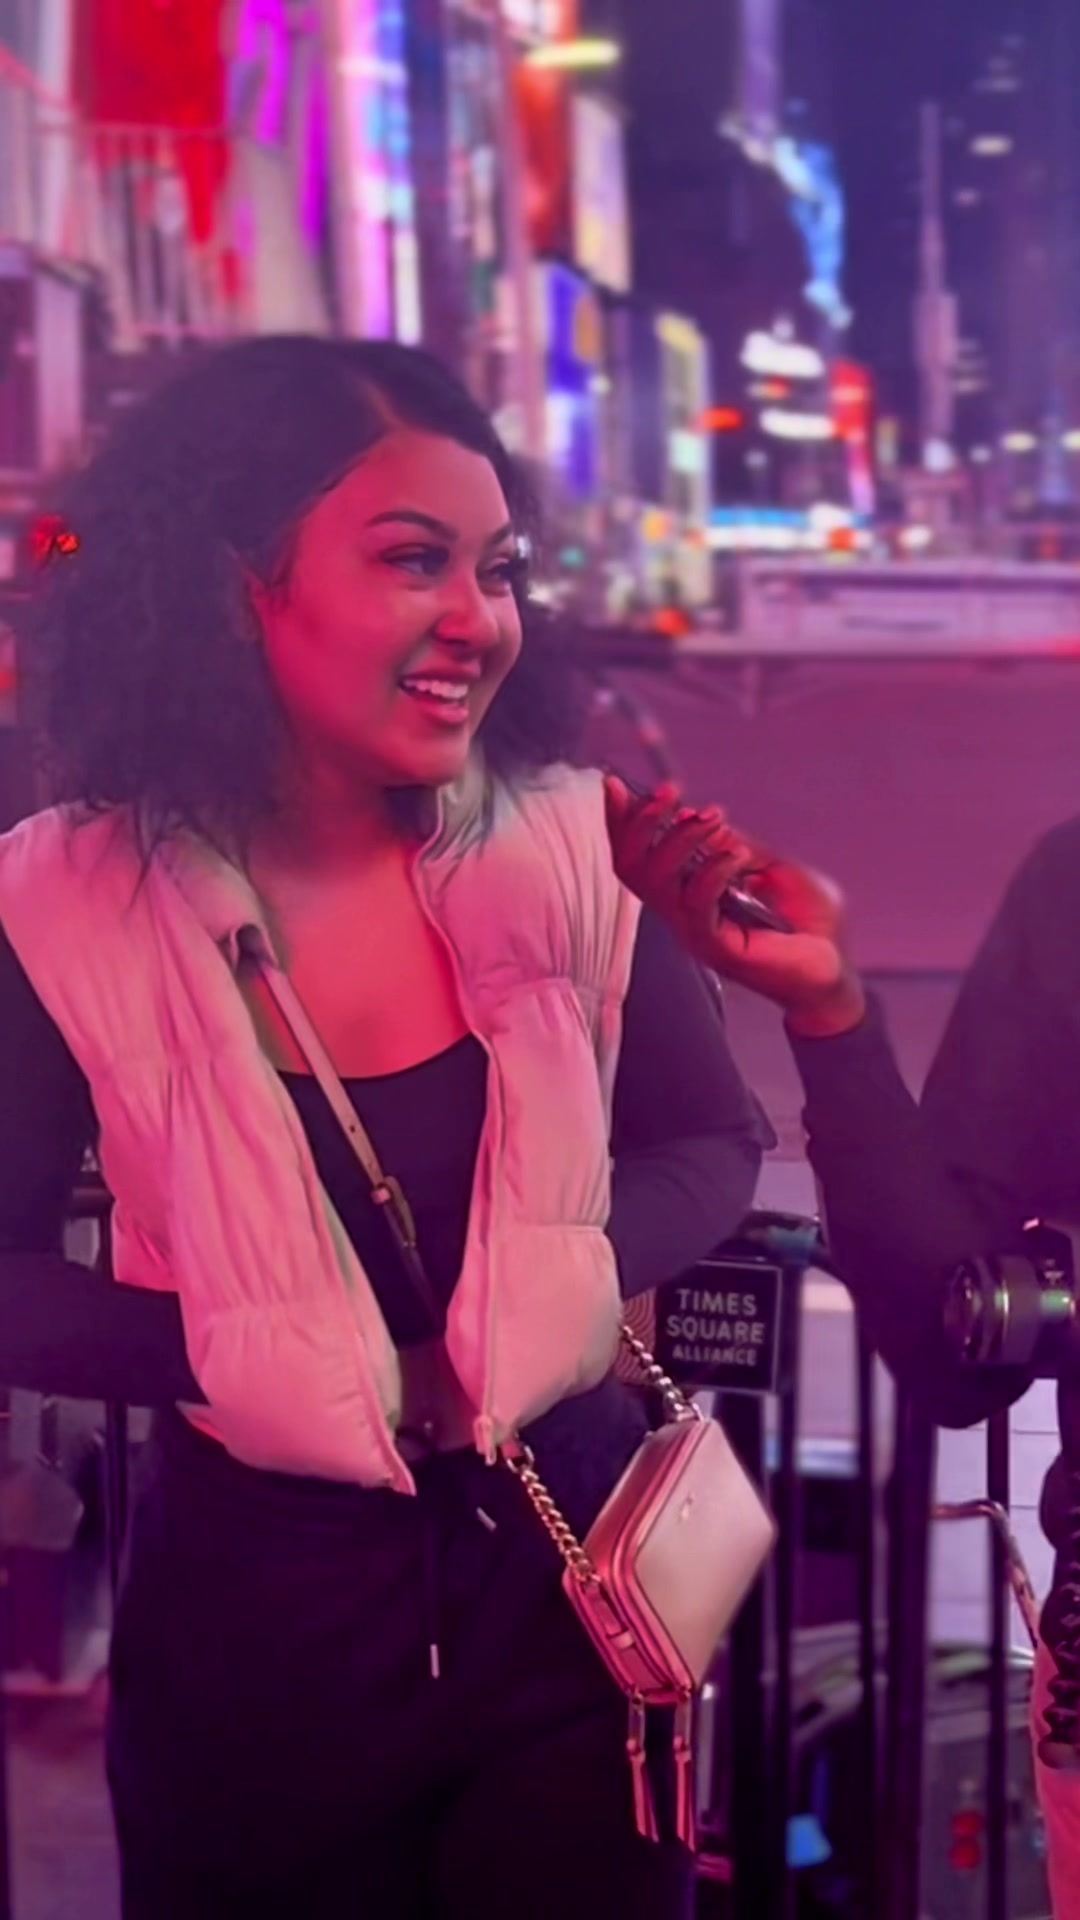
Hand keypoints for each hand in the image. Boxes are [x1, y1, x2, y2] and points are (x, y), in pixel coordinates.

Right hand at [604, 776, 865, 1032]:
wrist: (836, 969)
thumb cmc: (808, 923)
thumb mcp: (774, 867)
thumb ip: (736, 845)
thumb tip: (702, 819)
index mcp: (686, 894)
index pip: (635, 858)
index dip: (620, 823)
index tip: (616, 785)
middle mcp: (682, 914)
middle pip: (630, 868)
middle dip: (642, 822)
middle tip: (673, 794)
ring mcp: (695, 933)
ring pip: (658, 882)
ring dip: (681, 839)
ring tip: (715, 819)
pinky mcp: (716, 947)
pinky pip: (696, 904)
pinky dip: (713, 870)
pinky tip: (739, 856)